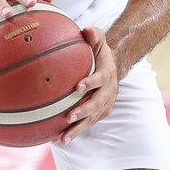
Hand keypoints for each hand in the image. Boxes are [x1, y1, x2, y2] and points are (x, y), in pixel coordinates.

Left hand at [60, 26, 117, 144]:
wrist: (110, 65)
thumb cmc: (98, 50)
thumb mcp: (98, 38)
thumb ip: (93, 34)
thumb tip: (85, 29)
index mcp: (108, 72)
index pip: (101, 79)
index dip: (91, 83)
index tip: (78, 87)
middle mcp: (109, 90)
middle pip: (98, 103)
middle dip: (84, 111)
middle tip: (69, 116)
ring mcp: (105, 103)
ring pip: (92, 119)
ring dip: (78, 129)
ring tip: (63, 138)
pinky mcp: (100, 113)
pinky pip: (88, 124)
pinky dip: (75, 132)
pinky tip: (59, 140)